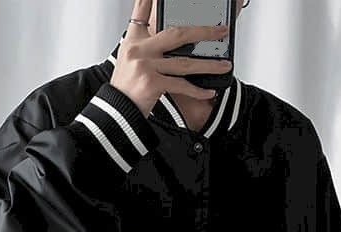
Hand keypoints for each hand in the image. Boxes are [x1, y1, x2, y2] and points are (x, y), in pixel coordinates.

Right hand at [111, 0, 232, 116]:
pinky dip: (197, 90)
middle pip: (177, 34)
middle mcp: (139, 49)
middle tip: (221, 31)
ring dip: (208, 65)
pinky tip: (208, 91)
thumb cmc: (126, 88)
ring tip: (224, 65)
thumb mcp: (130, 60)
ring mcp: (145, 65)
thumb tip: (172, 41)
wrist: (116, 111)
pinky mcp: (151, 83)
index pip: (141, 10)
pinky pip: (180, 85)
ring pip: (184, 62)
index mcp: (134, 40)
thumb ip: (148, 46)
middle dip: (203, 32)